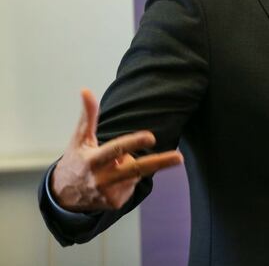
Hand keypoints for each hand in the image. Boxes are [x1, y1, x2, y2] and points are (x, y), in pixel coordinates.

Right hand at [51, 88, 183, 211]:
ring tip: (112, 168)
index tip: (151, 136)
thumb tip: (86, 90)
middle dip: (160, 163)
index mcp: (93, 160)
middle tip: (179, 158)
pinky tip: (113, 181)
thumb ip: (88, 116)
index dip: (134, 142)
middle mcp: (101, 178)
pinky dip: (128, 180)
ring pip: (135, 173)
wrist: (63, 196)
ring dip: (131, 167)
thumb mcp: (79, 139)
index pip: (116, 149)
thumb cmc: (76, 160)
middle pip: (136, 169)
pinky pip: (133, 185)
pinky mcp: (115, 203)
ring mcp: (109, 193)